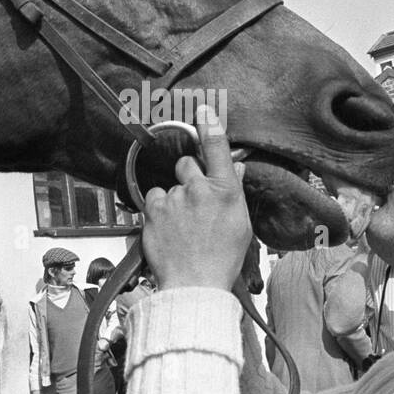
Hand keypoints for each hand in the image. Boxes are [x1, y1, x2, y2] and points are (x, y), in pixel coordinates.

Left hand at [141, 105, 251, 291]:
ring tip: (181, 226)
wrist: (195, 285)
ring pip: (169, 186)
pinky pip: (153, 199)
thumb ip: (234, 192)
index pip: (217, 147)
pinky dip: (157, 210)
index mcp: (226, 191)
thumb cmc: (221, 258)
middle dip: (188, 176)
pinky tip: (168, 229)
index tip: (201, 108)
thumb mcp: (240, 224)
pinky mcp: (153, 211)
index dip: (209, 125)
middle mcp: (199, 189)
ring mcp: (174, 199)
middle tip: (194, 202)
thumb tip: (233, 169)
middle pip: (187, 164)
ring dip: (172, 198)